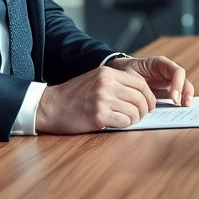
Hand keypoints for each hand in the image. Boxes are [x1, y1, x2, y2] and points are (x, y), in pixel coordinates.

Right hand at [35, 65, 156, 133]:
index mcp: (108, 73)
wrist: (50, 106)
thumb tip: (140, 95)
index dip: (149, 96)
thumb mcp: (95, 80)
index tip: (149, 105)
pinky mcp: (98, 115)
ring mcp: (103, 99)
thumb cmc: (72, 96)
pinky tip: (115, 123)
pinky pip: (123, 122)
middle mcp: (107, 83)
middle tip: (140, 116)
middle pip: (140, 98)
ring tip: (125, 120)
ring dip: (133, 119)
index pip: (140, 84)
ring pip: (134, 112)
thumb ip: (115, 83)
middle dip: (144, 110)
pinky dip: (123, 125)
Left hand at [108, 55, 194, 106]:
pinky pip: (176, 95)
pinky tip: (180, 109)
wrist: (120, 73)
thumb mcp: (132, 76)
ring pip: (183, 87)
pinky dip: (179, 101)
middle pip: (184, 80)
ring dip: (186, 97)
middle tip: (183, 104)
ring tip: (184, 107)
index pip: (177, 72)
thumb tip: (148, 99)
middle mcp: (167, 72)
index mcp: (161, 64)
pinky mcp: (166, 91)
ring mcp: (168, 81)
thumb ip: (140, 85)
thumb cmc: (126, 72)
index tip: (173, 97)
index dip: (178, 84)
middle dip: (186, 92)